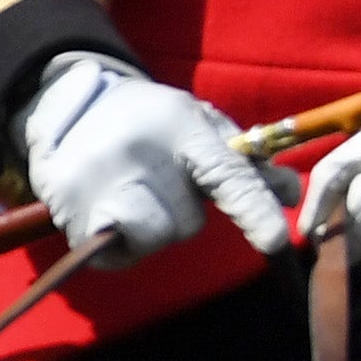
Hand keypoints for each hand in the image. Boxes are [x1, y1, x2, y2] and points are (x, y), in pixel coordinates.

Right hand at [21, 55, 287, 266]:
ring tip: (133, 192)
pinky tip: (111, 208)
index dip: (253, 210)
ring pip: (155, 241)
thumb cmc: (153, 121)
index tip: (276, 240)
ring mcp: (94, 184)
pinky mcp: (68, 212)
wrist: (71, 103)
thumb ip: (248, 160)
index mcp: (178, 127)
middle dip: (183, 210)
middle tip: (158, 178)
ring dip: (154, 229)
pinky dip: (124, 243)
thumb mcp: (201, 124)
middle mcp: (134, 154)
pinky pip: (119, 256)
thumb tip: (292, 194)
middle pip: (189, 222)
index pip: (224, 175)